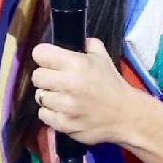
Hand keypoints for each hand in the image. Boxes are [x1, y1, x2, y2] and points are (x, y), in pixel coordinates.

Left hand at [31, 38, 155, 149]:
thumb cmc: (112, 86)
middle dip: (46, 77)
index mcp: (77, 64)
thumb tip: (73, 38)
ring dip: (49, 96)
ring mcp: (65, 106)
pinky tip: (64, 110)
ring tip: (63, 97)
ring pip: (39, 96)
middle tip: (58, 81)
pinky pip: (43, 114)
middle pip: (36, 76)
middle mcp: (69, 84)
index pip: (40, 53)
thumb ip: (87, 44)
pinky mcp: (63, 124)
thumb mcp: (102, 58)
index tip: (49, 61)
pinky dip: (51, 113)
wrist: (125, 116)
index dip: (44, 57)